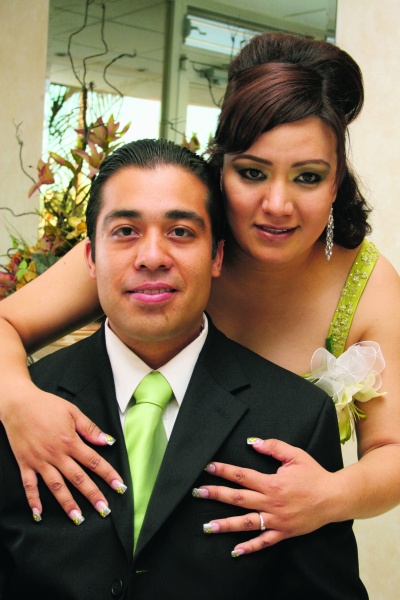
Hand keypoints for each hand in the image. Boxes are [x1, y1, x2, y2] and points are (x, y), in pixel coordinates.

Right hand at [2, 386, 125, 522]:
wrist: (18, 403)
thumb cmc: (46, 405)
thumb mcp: (72, 411)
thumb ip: (90, 428)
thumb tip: (107, 441)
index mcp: (70, 441)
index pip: (94, 461)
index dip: (108, 474)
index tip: (119, 486)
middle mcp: (56, 454)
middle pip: (78, 478)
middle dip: (92, 494)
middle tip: (104, 510)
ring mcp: (40, 461)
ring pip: (56, 486)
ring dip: (67, 503)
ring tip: (78, 518)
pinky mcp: (25, 463)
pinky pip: (29, 485)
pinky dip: (33, 500)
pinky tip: (38, 514)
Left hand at [194, 438, 337, 554]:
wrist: (334, 498)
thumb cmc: (314, 475)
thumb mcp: (295, 455)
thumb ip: (273, 447)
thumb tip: (253, 442)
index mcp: (272, 483)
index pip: (242, 476)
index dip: (223, 471)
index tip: (208, 468)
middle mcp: (271, 502)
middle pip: (238, 498)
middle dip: (216, 495)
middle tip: (198, 493)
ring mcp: (276, 520)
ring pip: (246, 523)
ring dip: (226, 524)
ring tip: (207, 526)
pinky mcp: (283, 532)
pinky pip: (264, 541)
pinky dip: (250, 547)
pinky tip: (235, 550)